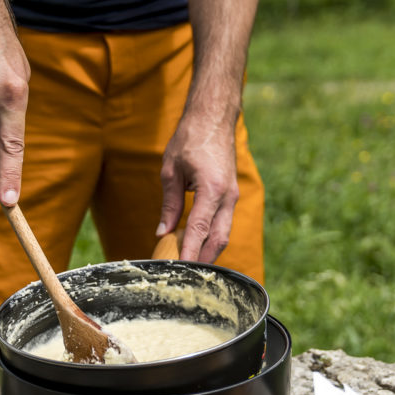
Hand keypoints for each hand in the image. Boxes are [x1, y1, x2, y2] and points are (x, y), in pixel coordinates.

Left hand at [157, 112, 238, 262]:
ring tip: (190, 266)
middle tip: (185, 276)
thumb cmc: (190, 138)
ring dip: (208, 251)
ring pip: (223, 233)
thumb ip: (169, 204)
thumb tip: (163, 231)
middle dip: (202, 260)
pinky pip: (223, 223)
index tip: (179, 269)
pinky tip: (197, 245)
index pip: (199, 229)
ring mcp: (232, 196)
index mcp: (212, 189)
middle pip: (218, 239)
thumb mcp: (171, 170)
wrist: (213, 117)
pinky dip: (211, 237)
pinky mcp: (231, 194)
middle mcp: (227, 196)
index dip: (189, 252)